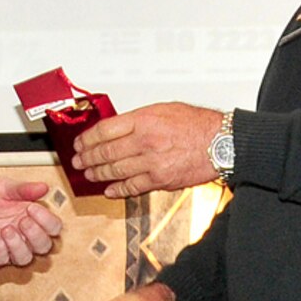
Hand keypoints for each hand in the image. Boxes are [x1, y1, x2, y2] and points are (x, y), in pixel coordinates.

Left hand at [0, 179, 61, 268]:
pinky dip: (1, 248)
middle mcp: (22, 236)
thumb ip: (23, 189)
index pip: (53, 228)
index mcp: (30, 218)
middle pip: (45, 247)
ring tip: (6, 229)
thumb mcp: (1, 188)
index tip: (32, 207)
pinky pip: (3, 260)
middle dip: (37, 235)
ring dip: (19, 245)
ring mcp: (7, 249)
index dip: (48, 221)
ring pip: (26, 258)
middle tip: (22, 220)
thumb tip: (45, 187)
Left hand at [71, 104, 222, 197]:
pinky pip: (133, 187)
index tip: (81, 142)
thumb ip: (139, 120)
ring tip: (89, 174)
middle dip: (88, 157)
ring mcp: (151, 162)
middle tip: (79, 160)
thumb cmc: (198, 124)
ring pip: (115, 170)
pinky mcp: (160, 180)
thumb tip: (118, 128)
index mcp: (143, 121)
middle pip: (106, 151)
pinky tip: (109, 190)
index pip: (105, 130)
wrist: (221, 142)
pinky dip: (118, 190)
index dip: (88, 138)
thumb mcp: (164, 110)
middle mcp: (145, 141)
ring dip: (98, 173)